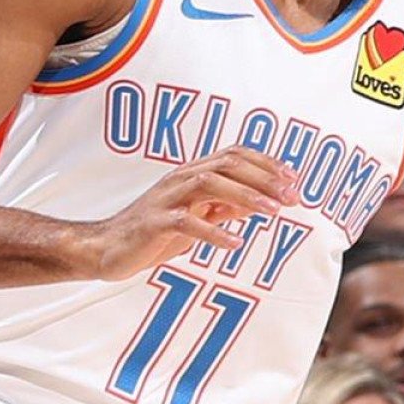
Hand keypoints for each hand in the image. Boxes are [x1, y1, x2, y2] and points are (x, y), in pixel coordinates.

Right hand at [91, 144, 294, 277]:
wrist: (108, 248)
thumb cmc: (154, 234)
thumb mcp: (198, 217)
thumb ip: (226, 207)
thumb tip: (261, 202)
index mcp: (192, 173)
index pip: (234, 155)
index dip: (267, 163)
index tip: (294, 180)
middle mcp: (180, 178)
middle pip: (227, 164)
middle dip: (264, 178)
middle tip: (292, 197)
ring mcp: (166, 198)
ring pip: (209, 184)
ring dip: (245, 195)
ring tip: (272, 212)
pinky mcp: (155, 222)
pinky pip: (186, 222)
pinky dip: (213, 232)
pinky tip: (235, 243)